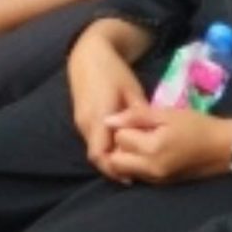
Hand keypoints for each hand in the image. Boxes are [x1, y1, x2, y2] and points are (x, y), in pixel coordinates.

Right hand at [68, 29, 147, 173]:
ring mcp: (81, 122)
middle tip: (135, 173)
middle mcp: (86, 124)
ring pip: (94, 149)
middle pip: (97, 157)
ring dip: (109, 157)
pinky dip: (105, 147)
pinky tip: (120, 146)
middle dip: (113, 167)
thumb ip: (139, 114)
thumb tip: (150, 134)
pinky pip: (92, 141)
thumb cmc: (114, 70)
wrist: (88, 55)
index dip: (115, 170)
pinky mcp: (81, 119)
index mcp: (99, 118)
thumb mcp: (132, 91)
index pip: (102, 156)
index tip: (132, 177)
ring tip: (130, 161)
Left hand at [99, 105, 231, 185]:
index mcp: (152, 149)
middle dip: (120, 146)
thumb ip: (136, 116)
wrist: (223, 148)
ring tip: (143, 142)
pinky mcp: (160, 184)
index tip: (140, 121)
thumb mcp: (167, 114)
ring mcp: (154, 180)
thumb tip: (108, 120)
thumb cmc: (197, 126)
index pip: (119, 138)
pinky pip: (137, 175)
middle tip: (136, 133)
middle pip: (115, 160)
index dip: (125, 126)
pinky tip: (150, 152)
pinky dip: (136, 164)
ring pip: (123, 170)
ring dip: (126, 156)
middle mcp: (149, 169)